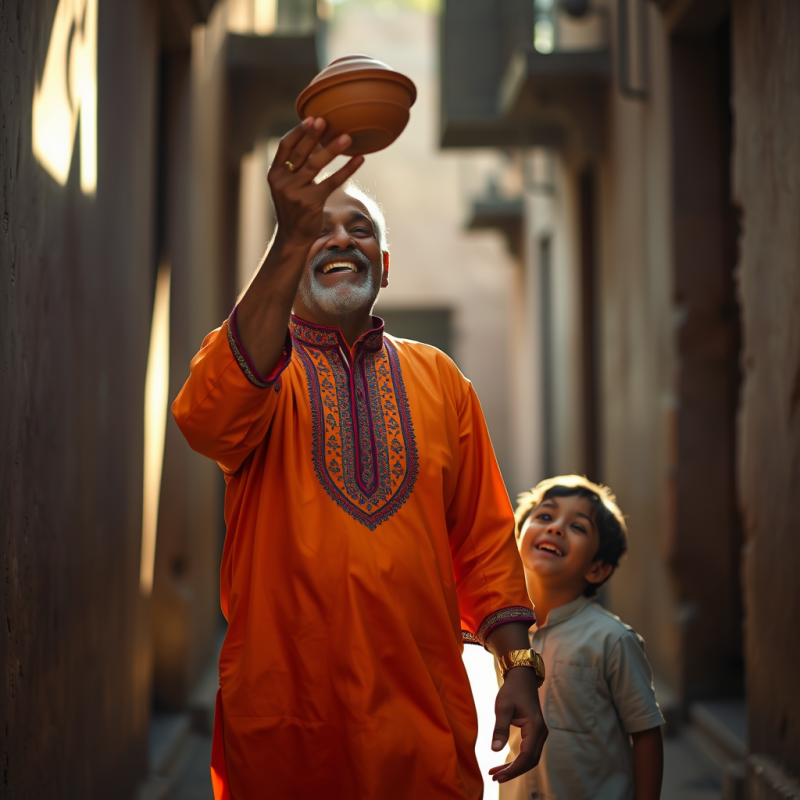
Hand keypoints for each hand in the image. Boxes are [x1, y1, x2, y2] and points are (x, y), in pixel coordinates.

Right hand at [268, 117, 363, 246]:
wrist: (293, 237)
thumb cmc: (294, 207)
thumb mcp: (288, 185)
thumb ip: (296, 166)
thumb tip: (315, 139)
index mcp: (275, 174)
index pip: (285, 146)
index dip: (298, 131)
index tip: (311, 118)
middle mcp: (283, 182)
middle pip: (300, 153)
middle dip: (313, 136)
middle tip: (325, 121)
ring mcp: (295, 193)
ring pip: (316, 165)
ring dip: (332, 150)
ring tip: (347, 138)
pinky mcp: (311, 202)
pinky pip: (332, 182)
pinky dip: (347, 169)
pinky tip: (359, 159)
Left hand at [487, 666, 547, 783]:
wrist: (522, 679)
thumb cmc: (512, 691)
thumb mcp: (502, 707)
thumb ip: (499, 728)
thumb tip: (494, 750)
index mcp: (535, 727)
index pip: (527, 755)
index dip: (514, 769)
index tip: (499, 776)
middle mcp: (541, 733)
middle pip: (530, 761)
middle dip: (513, 772)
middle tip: (495, 778)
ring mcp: (539, 734)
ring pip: (529, 759)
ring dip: (514, 768)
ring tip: (495, 774)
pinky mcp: (534, 734)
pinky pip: (527, 753)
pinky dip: (516, 761)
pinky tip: (502, 765)